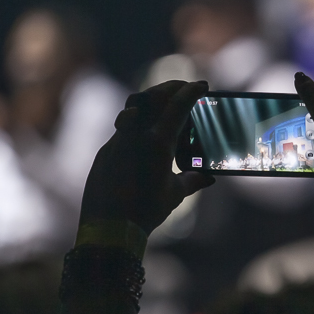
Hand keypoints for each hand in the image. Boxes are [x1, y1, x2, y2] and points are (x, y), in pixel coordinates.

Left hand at [79, 80, 214, 235]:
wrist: (107, 228)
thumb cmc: (145, 212)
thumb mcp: (174, 194)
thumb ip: (193, 180)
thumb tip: (208, 177)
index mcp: (158, 142)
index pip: (178, 106)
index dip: (192, 92)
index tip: (202, 85)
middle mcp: (135, 135)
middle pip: (152, 96)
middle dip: (170, 87)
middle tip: (183, 87)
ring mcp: (117, 142)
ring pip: (133, 109)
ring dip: (149, 102)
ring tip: (162, 105)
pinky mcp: (105, 153)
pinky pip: (123, 132)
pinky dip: (136, 126)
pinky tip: (144, 139)